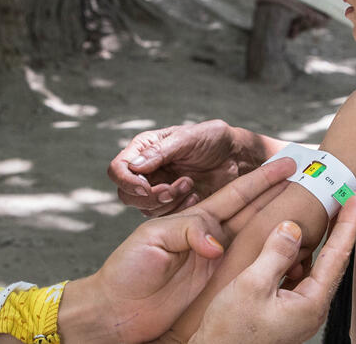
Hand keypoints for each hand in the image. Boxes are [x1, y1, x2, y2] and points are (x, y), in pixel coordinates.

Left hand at [65, 158, 295, 343]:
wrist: (116, 311)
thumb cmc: (126, 272)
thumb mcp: (153, 240)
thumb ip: (188, 232)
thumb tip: (219, 244)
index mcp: (195, 219)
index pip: (236, 194)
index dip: (262, 179)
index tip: (287, 164)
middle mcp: (210, 238)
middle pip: (254, 212)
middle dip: (282, 195)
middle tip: (311, 182)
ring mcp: (216, 263)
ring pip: (257, 240)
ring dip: (282, 226)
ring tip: (309, 215)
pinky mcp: (217, 288)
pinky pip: (249, 271)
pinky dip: (271, 262)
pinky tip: (289, 256)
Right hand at [108, 120, 267, 216]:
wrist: (237, 157)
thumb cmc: (214, 139)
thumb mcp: (189, 138)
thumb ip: (162, 151)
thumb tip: (135, 166)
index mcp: (144, 149)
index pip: (118, 169)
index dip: (126, 181)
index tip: (145, 187)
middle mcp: (146, 170)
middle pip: (126, 194)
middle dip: (148, 196)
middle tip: (171, 191)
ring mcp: (158, 188)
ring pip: (144, 208)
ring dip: (166, 202)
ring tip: (190, 186)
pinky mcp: (172, 205)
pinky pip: (164, 217)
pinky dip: (178, 211)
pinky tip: (195, 196)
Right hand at [189, 192, 355, 343]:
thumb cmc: (231, 331)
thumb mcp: (252, 285)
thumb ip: (275, 253)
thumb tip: (292, 229)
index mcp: (311, 303)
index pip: (337, 255)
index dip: (348, 223)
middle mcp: (311, 308)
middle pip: (332, 260)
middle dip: (340, 228)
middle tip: (345, 199)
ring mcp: (299, 311)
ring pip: (314, 267)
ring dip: (319, 241)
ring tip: (322, 214)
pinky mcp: (285, 311)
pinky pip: (298, 276)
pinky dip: (299, 255)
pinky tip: (291, 244)